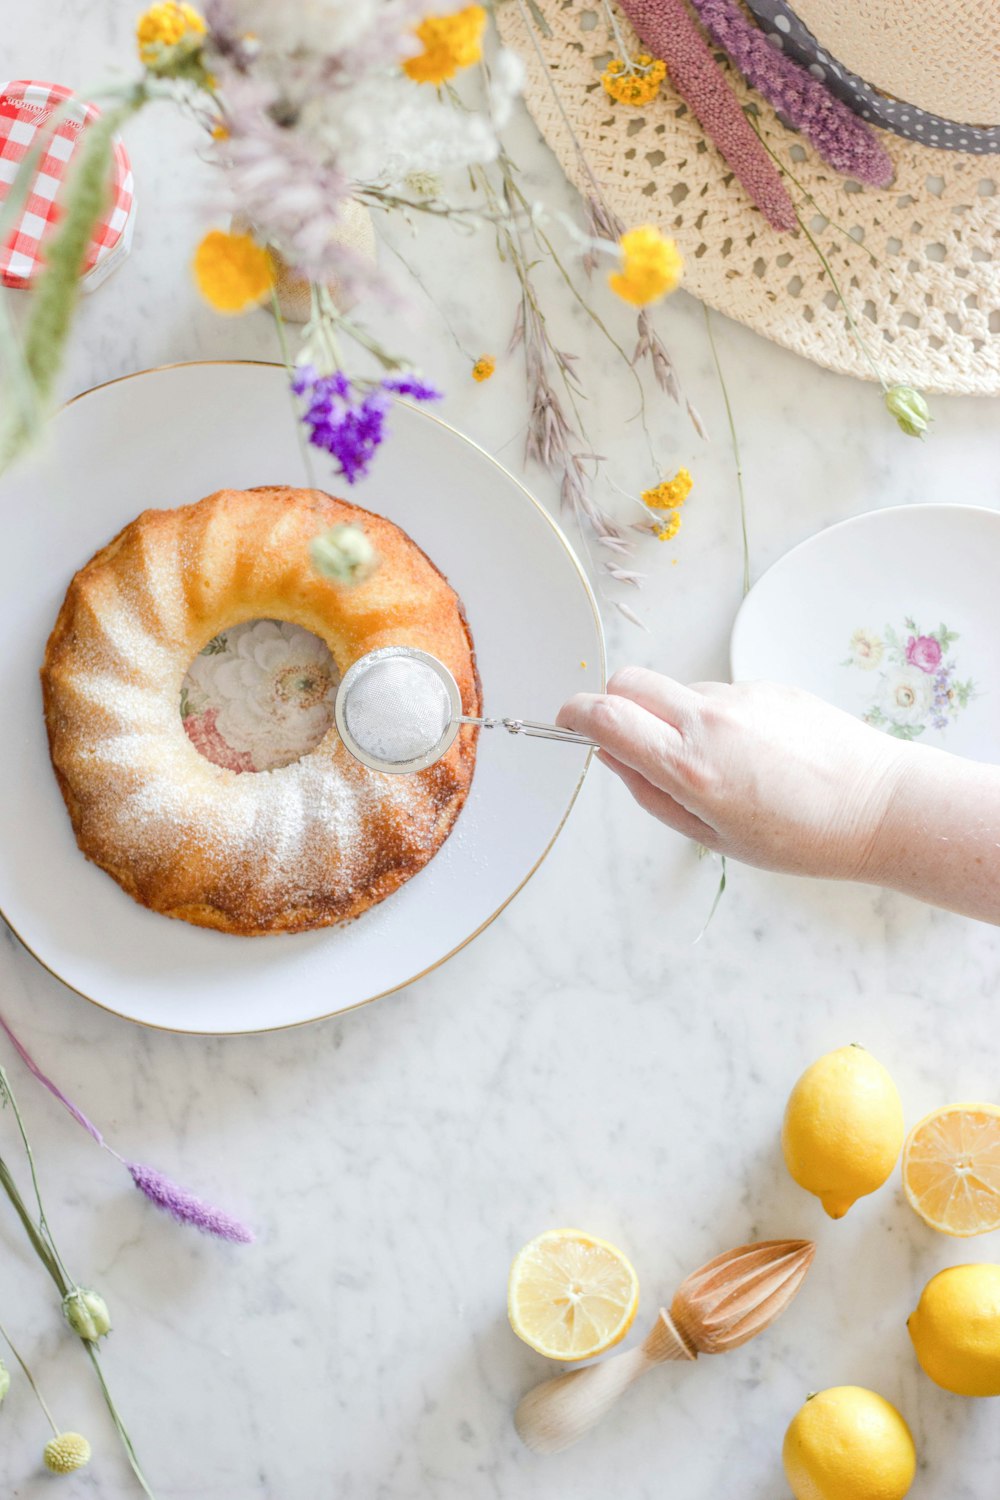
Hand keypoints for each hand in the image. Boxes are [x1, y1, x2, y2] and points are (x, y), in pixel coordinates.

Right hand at [557, 668, 908, 880]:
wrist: (878, 808)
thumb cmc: (801, 838)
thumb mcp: (712, 837)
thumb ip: (652, 795)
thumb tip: (614, 758)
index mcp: (690, 765)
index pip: (606, 715)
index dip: (575, 714)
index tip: (568, 721)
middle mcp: (711, 720)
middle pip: (629, 682)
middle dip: (614, 704)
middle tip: (628, 740)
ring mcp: (742, 697)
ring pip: (678, 691)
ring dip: (674, 716)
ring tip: (719, 765)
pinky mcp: (770, 687)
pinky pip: (721, 694)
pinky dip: (717, 718)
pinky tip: (754, 754)